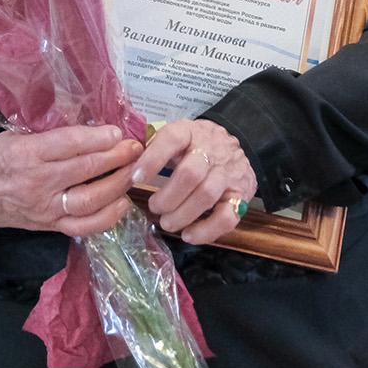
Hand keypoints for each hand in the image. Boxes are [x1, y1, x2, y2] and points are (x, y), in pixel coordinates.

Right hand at [0, 125, 141, 235]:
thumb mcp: (16, 136)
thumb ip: (50, 136)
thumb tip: (90, 129)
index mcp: (28, 153)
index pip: (70, 144)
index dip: (98, 138)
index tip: (117, 133)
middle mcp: (39, 181)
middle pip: (87, 169)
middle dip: (117, 157)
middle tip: (135, 149)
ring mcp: (46, 207)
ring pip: (90, 199)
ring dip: (117, 185)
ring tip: (133, 172)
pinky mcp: (50, 225)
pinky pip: (84, 226)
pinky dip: (107, 217)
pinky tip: (122, 203)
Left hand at [133, 119, 255, 245]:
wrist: (235, 148)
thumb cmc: (196, 146)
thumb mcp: (177, 137)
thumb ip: (154, 147)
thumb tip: (126, 163)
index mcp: (191, 132)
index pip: (172, 138)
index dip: (152, 159)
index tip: (135, 179)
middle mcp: (213, 150)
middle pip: (190, 173)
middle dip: (168, 197)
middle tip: (155, 208)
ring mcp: (229, 173)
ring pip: (207, 195)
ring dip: (182, 214)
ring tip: (167, 223)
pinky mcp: (242, 195)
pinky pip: (227, 217)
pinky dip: (206, 231)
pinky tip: (188, 235)